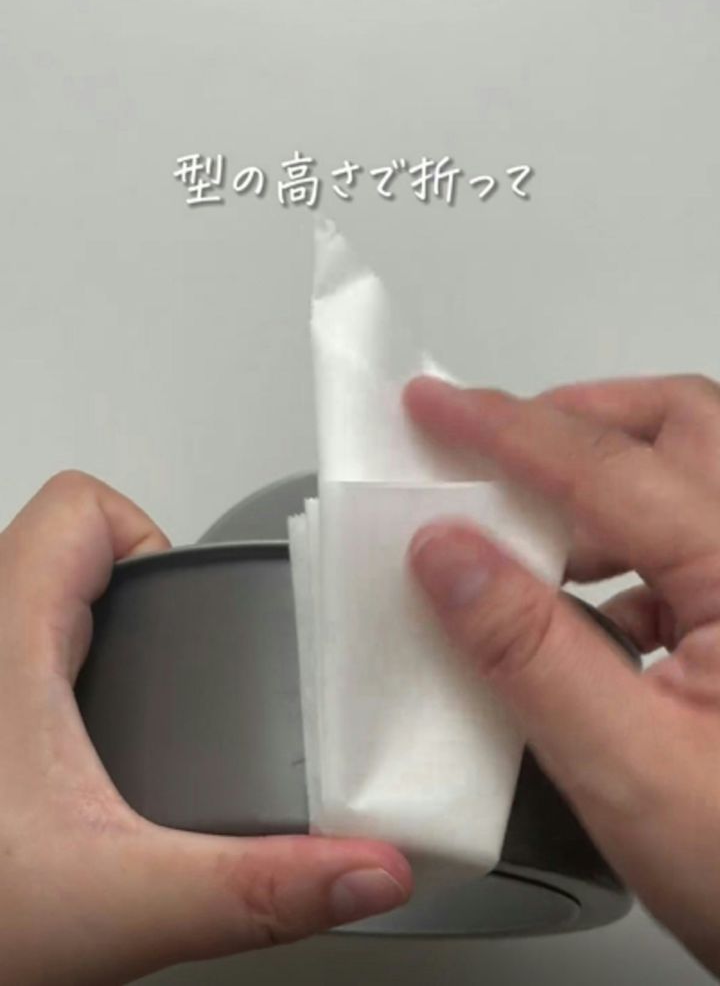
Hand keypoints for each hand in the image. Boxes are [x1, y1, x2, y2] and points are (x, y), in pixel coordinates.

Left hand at [0, 472, 410, 985]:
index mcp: (5, 642)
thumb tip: (362, 871)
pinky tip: (88, 760)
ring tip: (145, 708)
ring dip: (99, 645)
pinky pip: (23, 665)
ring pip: (41, 610)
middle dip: (144, 606)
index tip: (191, 607)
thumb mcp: (112, 905)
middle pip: (70, 554)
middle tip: (185, 670)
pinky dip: (62, 687)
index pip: (82, 506)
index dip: (151, 532)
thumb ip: (252, 890)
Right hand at [404, 373, 719, 978]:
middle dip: (576, 418)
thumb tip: (447, 558)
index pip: (606, 465)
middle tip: (489, 438)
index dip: (504, 429)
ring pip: (689, 477)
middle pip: (680, 427)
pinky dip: (627, 545)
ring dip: (600, 481)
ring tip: (521, 523)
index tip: (433, 408)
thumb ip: (531, 654)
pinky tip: (583, 604)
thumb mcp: (632, 773)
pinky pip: (694, 542)